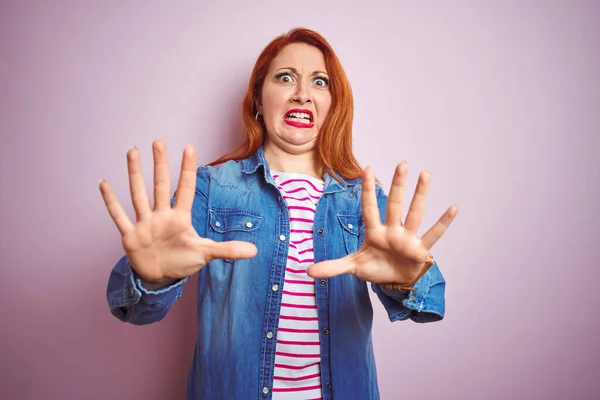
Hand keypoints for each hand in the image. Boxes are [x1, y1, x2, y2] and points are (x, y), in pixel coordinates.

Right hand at [99, 140, 256, 282]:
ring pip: (138, 195)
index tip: (190, 147)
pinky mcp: (130, 236)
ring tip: (132, 151)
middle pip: (160, 185)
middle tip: (158, 141)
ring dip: (134, 174)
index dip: (187, 170)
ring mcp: (145, 224)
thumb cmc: (182, 261)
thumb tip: (255, 251)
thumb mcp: (205, 254)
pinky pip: (119, 216)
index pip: (185, 189)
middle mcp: (161, 215)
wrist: (160, 278)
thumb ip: (227, 250)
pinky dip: (111, 202)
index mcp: (180, 217)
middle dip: (160, 164)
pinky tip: (104, 183)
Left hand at [307, 162, 456, 285]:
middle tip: (403, 163)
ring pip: (414, 213)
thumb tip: (306, 271)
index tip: (367, 168)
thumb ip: (332, 267)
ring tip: (425, 174)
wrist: (394, 282)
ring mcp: (407, 239)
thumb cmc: (375, 268)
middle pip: (395, 205)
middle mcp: (392, 231)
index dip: (368, 189)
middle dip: (398, 185)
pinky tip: (453, 207)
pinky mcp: (420, 250)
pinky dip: (443, 223)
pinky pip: (433, 234)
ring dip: (421, 195)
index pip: (370, 207)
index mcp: (374, 232)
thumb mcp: (353, 267)